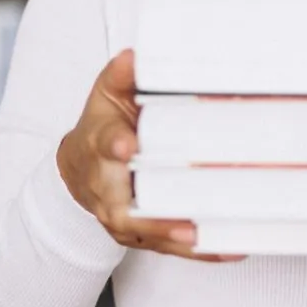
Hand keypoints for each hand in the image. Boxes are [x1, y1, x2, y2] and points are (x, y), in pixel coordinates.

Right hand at [56, 49, 242, 262]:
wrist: (77, 172)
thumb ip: (120, 76)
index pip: (104, 144)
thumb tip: (134, 56)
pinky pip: (169, 247)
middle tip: (181, 211)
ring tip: (203, 234)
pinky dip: (198, 250)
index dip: (115, 145)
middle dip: (151, 206)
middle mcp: (106, 187)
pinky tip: (229, 248)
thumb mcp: (105, 96)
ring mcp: (122, 216)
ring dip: (176, 234)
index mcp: (99, 145)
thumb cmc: (101, 128)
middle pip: (123, 199)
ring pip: (148, 230)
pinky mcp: (141, 235)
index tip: (126, 145)